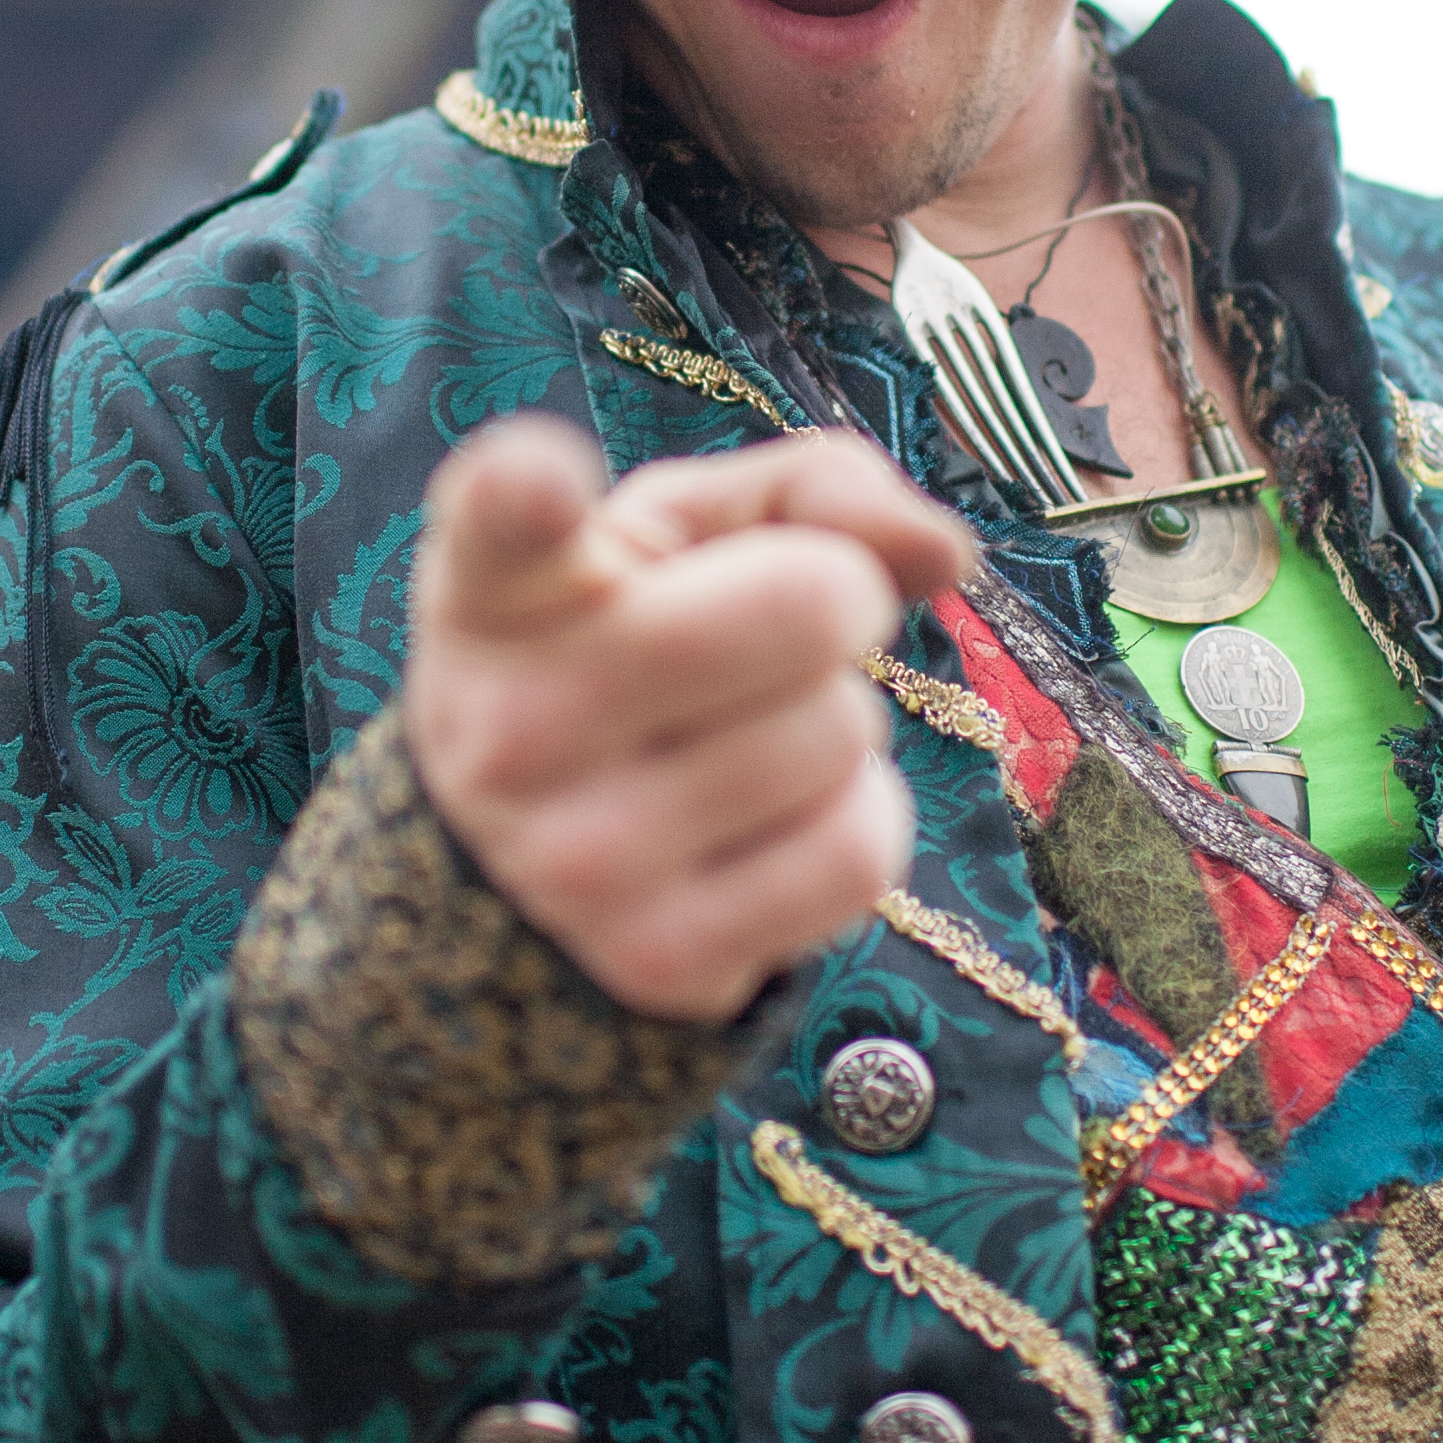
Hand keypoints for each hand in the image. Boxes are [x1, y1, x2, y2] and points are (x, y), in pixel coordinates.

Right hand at [403, 416, 972, 1024]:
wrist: (533, 858)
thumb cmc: (635, 639)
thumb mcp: (690, 534)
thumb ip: (813, 490)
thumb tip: (945, 555)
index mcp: (498, 583)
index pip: (503, 516)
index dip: (530, 488)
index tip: (543, 483)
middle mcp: (510, 722)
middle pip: (805, 609)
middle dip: (832, 605)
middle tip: (769, 639)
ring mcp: (576, 859)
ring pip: (844, 734)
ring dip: (839, 723)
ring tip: (750, 735)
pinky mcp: (658, 960)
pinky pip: (861, 855)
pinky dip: (856, 819)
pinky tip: (777, 818)